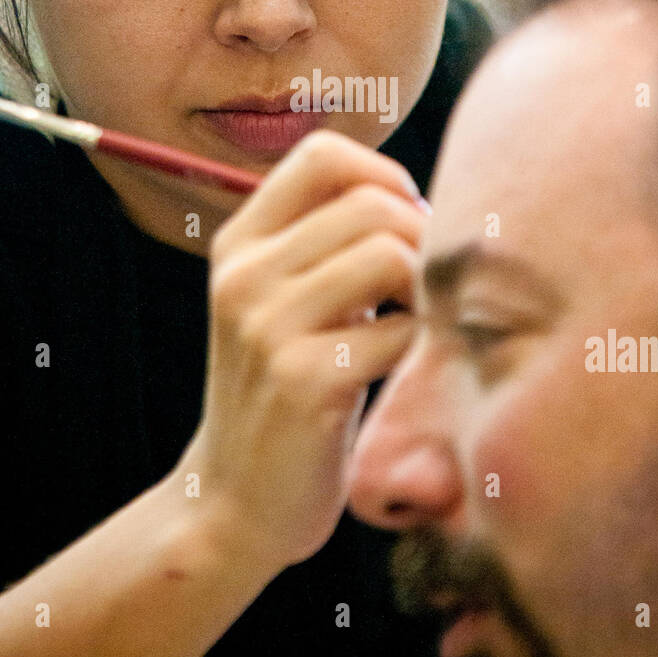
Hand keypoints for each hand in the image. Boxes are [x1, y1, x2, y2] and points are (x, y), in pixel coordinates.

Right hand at [173, 129, 426, 570]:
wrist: (235, 502)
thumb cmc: (287, 389)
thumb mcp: (285, 300)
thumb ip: (329, 242)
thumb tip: (416, 195)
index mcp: (239, 242)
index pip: (322, 154)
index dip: (384, 176)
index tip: (404, 223)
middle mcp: (244, 275)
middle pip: (370, 204)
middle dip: (419, 238)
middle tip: (419, 287)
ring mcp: (267, 327)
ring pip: (389, 256)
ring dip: (422, 290)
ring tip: (409, 323)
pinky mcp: (302, 382)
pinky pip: (401, 330)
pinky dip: (418, 345)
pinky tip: (397, 367)